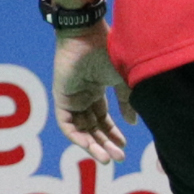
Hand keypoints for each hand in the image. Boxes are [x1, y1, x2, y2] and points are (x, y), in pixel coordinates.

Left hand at [53, 30, 129, 162]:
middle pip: (93, 128)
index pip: (103, 120)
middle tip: (118, 158)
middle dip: (105, 144)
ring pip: (81, 130)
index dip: (113, 134)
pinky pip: (67, 125)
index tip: (124, 146)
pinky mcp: (61, 99)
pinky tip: (91, 147)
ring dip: (93, 145)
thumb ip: (127, 102)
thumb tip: (133, 123)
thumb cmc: (107, 52)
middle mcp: (83, 97)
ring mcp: (71, 99)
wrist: (88, 36)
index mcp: (96, 91)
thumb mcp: (122, 80)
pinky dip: (78, 138)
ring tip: (107, 158)